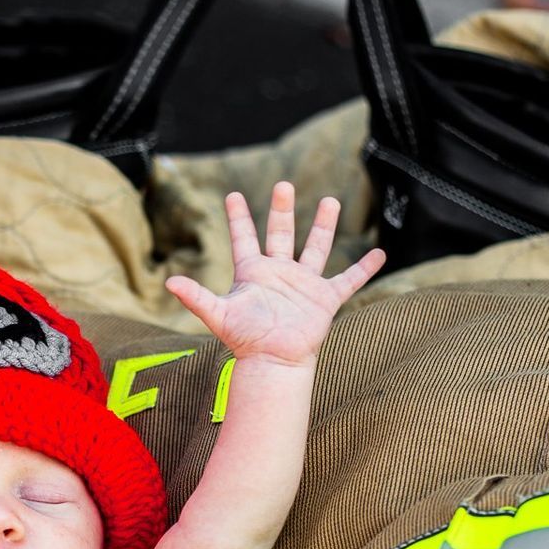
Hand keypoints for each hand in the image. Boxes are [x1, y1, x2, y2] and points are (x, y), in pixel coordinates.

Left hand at [165, 183, 384, 368]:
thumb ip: (196, 297)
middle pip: (281, 234)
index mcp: (253, 273)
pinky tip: (380, 253)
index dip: (238, 218)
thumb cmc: (245, 341)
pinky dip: (365, 268)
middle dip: (282, 210)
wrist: (273, 363)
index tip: (233, 195)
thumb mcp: (218, 315)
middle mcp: (279, 274)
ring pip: (316, 248)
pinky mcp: (325, 299)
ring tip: (331, 201)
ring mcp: (303, 285)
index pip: (244, 238)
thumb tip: (168, 283)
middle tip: (283, 185)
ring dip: (324, 226)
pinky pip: (349, 280)